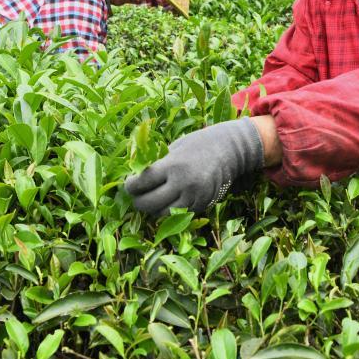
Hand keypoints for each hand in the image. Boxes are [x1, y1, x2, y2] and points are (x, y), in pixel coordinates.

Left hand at [125, 118, 264, 215]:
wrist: (229, 149)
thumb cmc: (197, 144)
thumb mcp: (174, 149)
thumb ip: (157, 165)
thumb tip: (135, 179)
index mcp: (173, 166)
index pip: (141, 184)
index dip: (130, 186)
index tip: (129, 184)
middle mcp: (183, 184)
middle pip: (148, 203)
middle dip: (138, 201)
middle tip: (136, 195)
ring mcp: (193, 197)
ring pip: (162, 214)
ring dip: (153, 208)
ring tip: (152, 198)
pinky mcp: (202, 205)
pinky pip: (178, 214)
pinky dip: (170, 210)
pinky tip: (169, 200)